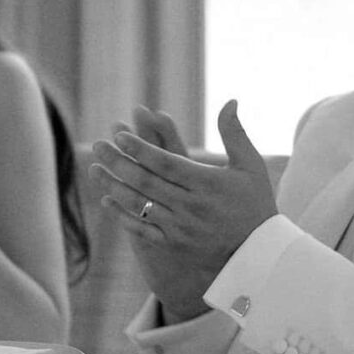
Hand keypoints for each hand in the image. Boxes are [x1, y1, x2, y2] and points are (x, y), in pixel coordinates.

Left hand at [91, 100, 276, 321]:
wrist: (259, 252)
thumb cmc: (256, 203)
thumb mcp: (251, 166)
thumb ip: (235, 133)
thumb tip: (230, 100)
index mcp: (207, 184)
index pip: (166, 163)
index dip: (141, 149)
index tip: (120, 135)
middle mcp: (191, 206)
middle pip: (146, 181)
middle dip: (118, 162)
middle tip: (98, 145)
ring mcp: (180, 228)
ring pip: (139, 204)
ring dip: (114, 185)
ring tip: (94, 168)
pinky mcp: (174, 244)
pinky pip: (142, 229)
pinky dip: (122, 216)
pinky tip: (107, 200)